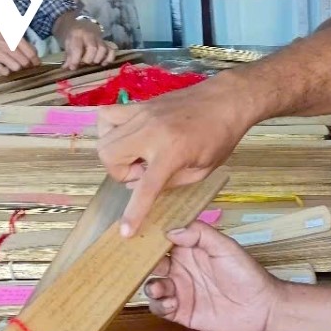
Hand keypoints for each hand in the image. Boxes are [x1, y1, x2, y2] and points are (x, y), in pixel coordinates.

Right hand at [0, 25, 39, 74]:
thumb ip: (22, 41)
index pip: (30, 52)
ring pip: (16, 67)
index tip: (36, 63)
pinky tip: (5, 68)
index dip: (36, 60)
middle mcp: (6, 45)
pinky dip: (6, 72)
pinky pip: (3, 71)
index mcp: (13, 37)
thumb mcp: (9, 32)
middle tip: (25, 65)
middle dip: (27, 65)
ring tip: (14, 65)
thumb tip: (35, 52)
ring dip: (17, 68)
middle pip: (24, 62)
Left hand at [61, 20, 116, 69]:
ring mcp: (100, 39)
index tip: (73, 68)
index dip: (75, 60)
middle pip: (93, 48)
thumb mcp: (68, 43)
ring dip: (99, 59)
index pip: (77, 48)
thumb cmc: (74, 37)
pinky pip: (112, 50)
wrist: (81, 25)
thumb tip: (67, 68)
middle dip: (88, 59)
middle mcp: (90, 35)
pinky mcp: (107, 43)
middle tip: (84, 63)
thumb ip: (68, 56)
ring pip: (103, 49)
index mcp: (77, 34)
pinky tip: (103, 63)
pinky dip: (109, 58)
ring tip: (93, 63)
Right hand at [98, 79, 252, 236]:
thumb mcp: (203, 170)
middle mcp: (151, 131)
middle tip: (144, 172)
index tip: (125, 231)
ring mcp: (142, 114)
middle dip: (121, 173)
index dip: (134, 213)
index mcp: (173, 151)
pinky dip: (110, 131)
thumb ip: (172, 182)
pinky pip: (107, 117)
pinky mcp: (139, 105)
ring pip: (104, 138)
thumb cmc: (221, 137)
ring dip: (115, 155)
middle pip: (109, 156)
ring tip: (138, 156)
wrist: (226, 100)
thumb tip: (141, 187)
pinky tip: (129, 138)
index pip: (145, 188)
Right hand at [145, 223, 284, 330]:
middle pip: (151, 264)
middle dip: (141, 264)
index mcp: (188, 249)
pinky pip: (160, 308)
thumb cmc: (246, 273)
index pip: (161, 240)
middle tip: (137, 265)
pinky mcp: (181, 312)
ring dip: (151, 287)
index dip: (148, 238)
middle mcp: (180, 268)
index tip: (135, 235)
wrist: (261, 306)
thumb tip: (171, 230)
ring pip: (152, 286)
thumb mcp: (225, 247)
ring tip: (162, 288)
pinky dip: (160, 305)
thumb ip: (200, 235)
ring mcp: (180, 290)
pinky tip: (172, 303)